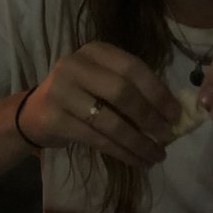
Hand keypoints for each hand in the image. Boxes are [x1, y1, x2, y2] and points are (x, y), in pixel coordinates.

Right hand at [19, 42, 179, 166]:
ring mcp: (61, 91)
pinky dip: (121, 152)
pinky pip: (97, 138)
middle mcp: (74, 65)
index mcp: (94, 51)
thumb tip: (174, 114)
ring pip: (110, 120)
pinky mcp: (55, 119)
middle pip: (121, 91)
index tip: (176, 114)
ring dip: (138, 141)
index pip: (133, 68)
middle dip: (149, 117)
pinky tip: (137, 161)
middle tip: (167, 136)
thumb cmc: (81, 96)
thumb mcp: (104, 82)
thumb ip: (134, 90)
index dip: (158, 92)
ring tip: (156, 155)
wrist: (36, 113)